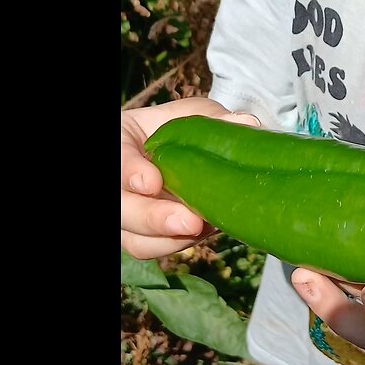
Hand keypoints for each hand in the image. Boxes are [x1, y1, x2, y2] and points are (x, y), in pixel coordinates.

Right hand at [120, 98, 261, 258]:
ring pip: (133, 238)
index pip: (117, 159)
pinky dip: (177, 244)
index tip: (152, 182)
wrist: (177, 155)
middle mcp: (119, 185)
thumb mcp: (194, 115)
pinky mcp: (142, 236)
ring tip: (203, 229)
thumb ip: (214, 118)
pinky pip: (150, 249)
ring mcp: (128, 214)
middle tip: (191, 222)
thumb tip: (247, 123)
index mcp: (120, 145)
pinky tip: (206, 230)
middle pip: (122, 208)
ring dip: (168, 239)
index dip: (130, 172)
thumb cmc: (177, 131)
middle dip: (153, 218)